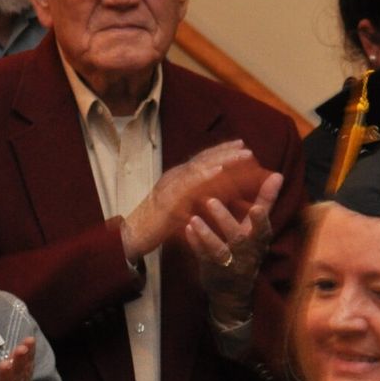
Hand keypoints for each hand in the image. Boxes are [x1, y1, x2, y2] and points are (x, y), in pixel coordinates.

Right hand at [121, 142, 266, 262]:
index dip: (221, 150)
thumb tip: (219, 193)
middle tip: (245, 145)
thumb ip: (198, 197)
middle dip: (225, 151)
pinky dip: (204, 174)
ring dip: (221, 158)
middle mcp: (175, 177)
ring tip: (240, 154)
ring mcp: (171, 185)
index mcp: (179, 178)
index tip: (240, 144)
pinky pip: (188, 184)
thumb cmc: (160, 224)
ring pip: (198, 166)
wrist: (135, 236)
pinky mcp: (168, 198)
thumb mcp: (183, 206)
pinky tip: (219, 170)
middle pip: (202, 158)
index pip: (202, 160)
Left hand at [184, 171, 280, 319]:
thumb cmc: (247, 249)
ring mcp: (229, 263)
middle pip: (238, 238)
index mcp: (259, 240)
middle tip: (211, 201)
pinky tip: (187, 229)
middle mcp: (246, 253)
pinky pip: (202, 256)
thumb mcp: (259, 229)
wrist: (233, 290)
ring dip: (206, 234)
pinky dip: (195, 243)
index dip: (261, 220)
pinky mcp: (211, 269)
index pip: (263, 229)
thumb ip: (267, 201)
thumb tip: (278, 175)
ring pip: (219, 249)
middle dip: (225, 220)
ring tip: (193, 219)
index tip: (256, 208)